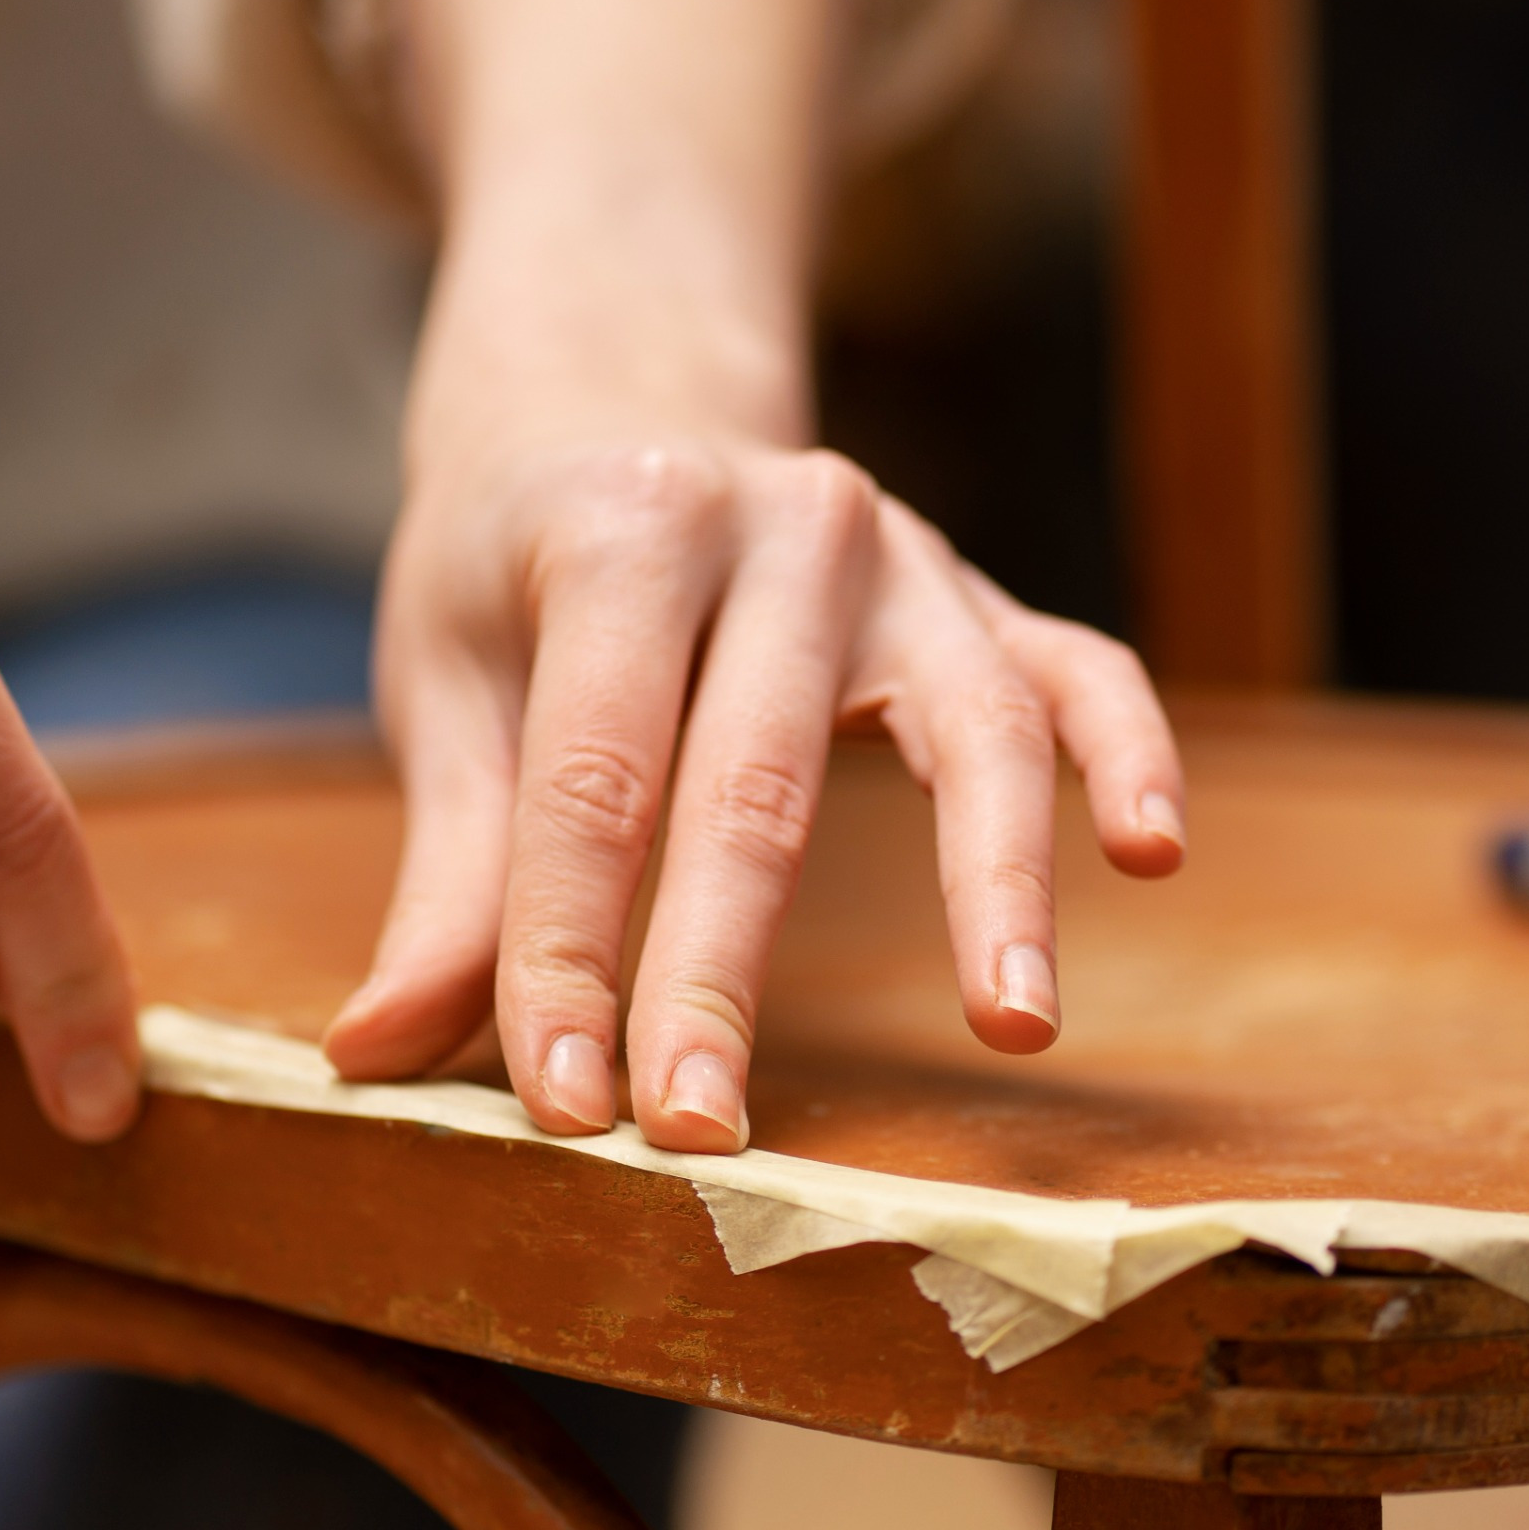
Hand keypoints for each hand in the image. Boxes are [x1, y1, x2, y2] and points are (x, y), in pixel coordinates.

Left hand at [326, 408, 1181, 1153]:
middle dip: (720, 969)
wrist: (619, 397)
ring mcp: (903, 555)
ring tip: (1010, 1019)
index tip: (565, 1106)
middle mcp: (783, 523)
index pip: (595, 779)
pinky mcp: (983, 596)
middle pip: (757, 781)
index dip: (571, 954)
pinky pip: (1081, 671)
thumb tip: (376, 1052)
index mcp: (623, 528)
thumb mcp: (449, 680)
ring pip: (963, 724)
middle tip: (705, 1132)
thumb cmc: (518, 566)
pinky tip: (1152, 852)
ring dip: (992, 878)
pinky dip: (1128, 753)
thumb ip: (447, 874)